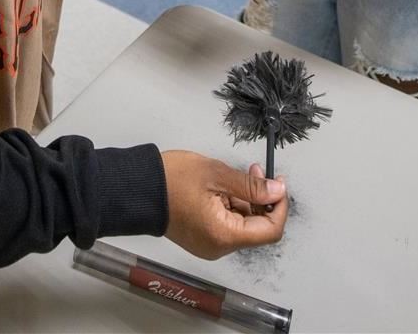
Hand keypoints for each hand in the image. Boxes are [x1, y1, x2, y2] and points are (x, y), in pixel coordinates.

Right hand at [161, 151, 286, 258]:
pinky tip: (223, 185)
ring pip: (242, 224)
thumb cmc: (170, 180)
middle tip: (255, 171)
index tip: (278, 184)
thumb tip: (277, 191)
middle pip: (256, 228)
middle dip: (261, 198)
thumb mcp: (216, 175)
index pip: (270, 230)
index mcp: (224, 236)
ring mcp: (210, 244)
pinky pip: (227, 224)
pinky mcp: (202, 237)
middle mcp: (219, 247)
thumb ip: (250, 186)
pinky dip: (231, 205)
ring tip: (234, 174)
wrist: (137, 188)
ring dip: (245, 199)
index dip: (280, 206)